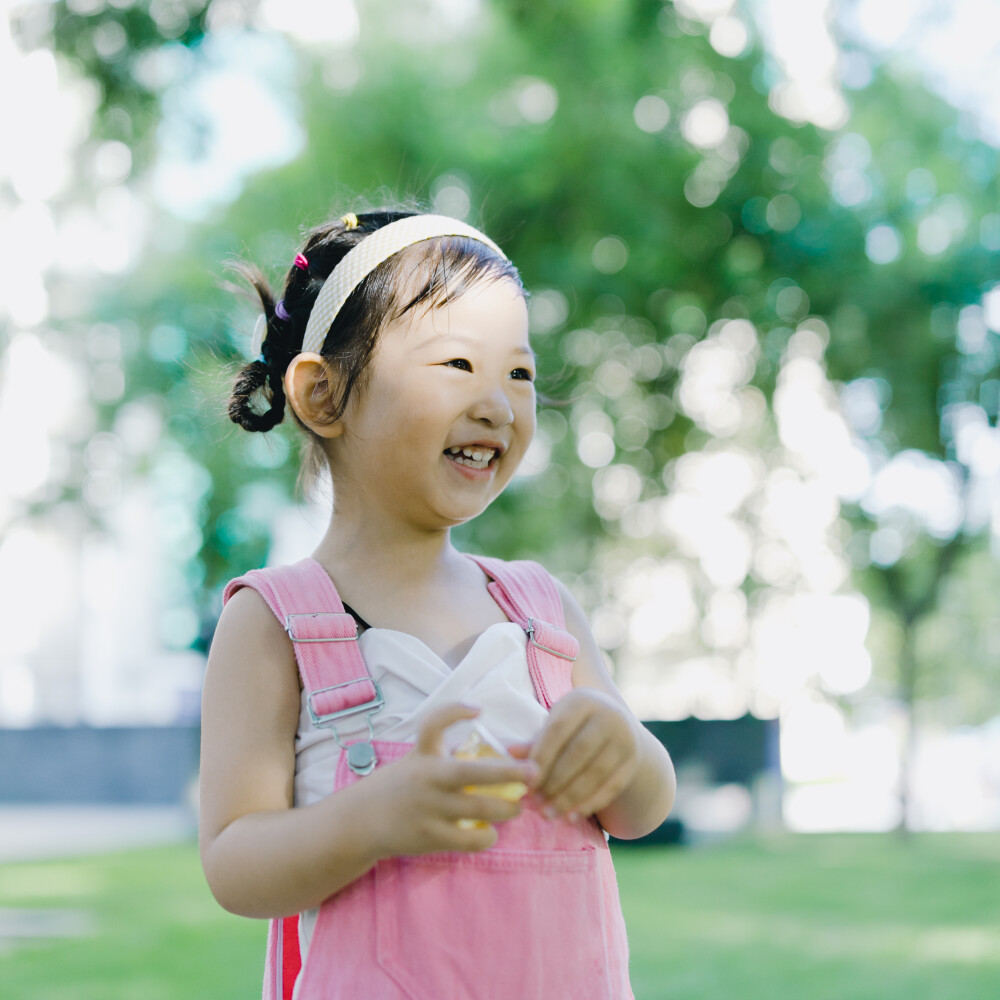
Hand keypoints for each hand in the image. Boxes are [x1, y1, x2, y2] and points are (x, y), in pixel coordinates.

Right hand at [364, 704, 538, 857]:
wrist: (362, 821)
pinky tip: (492, 832)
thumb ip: (448, 755)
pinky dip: (487, 837)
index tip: (478, 710)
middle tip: (534, 773)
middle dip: (508, 772)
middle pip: (470, 773)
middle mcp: (426, 778)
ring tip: (518, 807)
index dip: (455, 711)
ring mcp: (428, 809)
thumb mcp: (417, 759)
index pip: (434, 724)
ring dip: (506, 809)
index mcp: (423, 754)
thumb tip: (499, 754)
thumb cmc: (401, 786)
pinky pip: (469, 840)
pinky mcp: (430, 837)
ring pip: (478, 809)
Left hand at [513, 689, 638, 821]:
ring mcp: (625, 738)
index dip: (541, 757)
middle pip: (578, 752)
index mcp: (582, 700)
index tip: (525, 781)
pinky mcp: (633, 761)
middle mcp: (609, 715)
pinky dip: (591, 804)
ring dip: (570, 797)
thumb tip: (510, 754)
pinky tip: (572, 817)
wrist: (616, 725)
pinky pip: (612, 787)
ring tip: (548, 814)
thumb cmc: (574, 726)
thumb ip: (535, 741)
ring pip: (596, 773)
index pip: (558, 730)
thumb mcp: (556, 724)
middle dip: (555, 781)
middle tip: (535, 803)